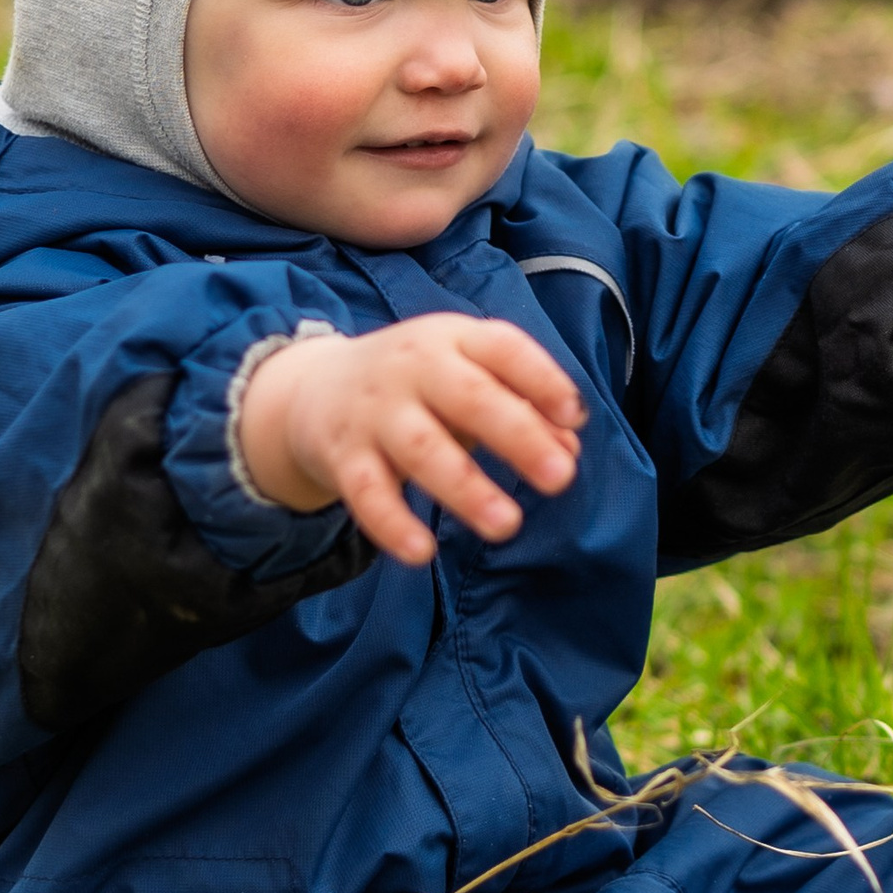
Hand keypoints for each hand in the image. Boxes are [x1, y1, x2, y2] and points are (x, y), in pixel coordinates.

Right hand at [236, 314, 585, 566]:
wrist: (317, 389)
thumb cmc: (422, 387)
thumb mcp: (470, 379)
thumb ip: (524, 410)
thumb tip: (569, 452)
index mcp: (454, 340)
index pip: (503, 349)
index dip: (543, 380)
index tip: (575, 418)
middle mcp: (413, 369)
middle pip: (469, 398)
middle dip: (518, 437)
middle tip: (560, 478)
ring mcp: (375, 412)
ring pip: (422, 449)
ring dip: (466, 489)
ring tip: (506, 525)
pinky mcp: (343, 456)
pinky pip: (367, 493)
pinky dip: (392, 524)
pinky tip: (422, 553)